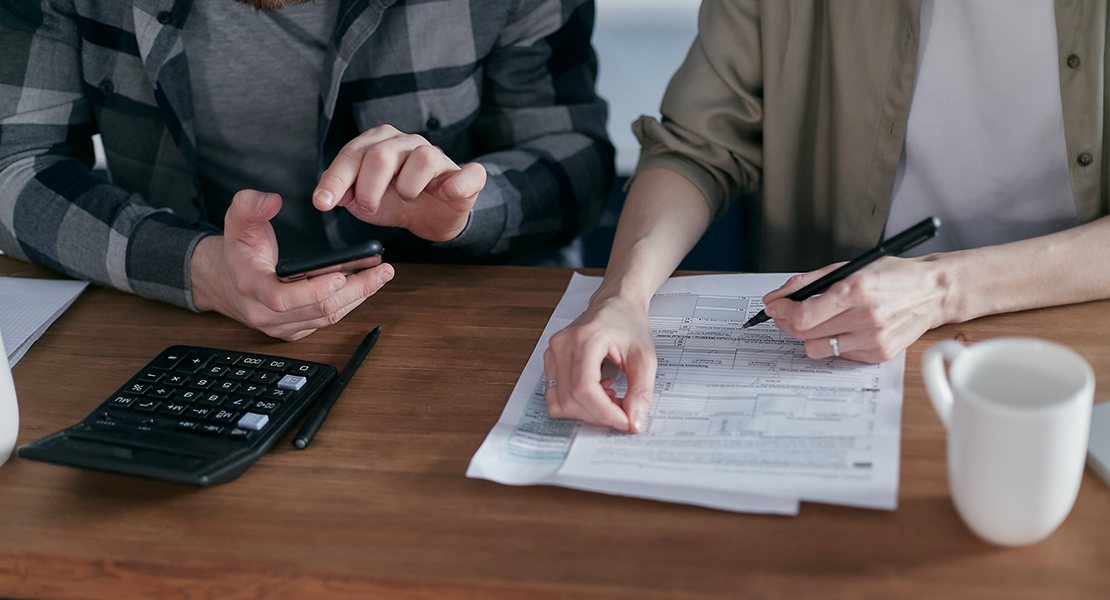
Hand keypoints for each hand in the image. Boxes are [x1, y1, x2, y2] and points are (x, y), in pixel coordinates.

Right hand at [191, 189, 393, 340]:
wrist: (226, 282)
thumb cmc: (237, 251)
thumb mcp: (236, 221)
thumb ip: (250, 205)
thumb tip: (272, 200)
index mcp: (251, 288)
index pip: (282, 298)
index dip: (313, 290)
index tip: (341, 275)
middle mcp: (266, 313)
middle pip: (317, 310)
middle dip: (354, 291)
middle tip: (381, 271)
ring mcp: (282, 326)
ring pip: (327, 318)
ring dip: (358, 297)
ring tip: (381, 275)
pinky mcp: (295, 330)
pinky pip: (327, 321)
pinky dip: (349, 303)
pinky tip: (367, 285)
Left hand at [312, 124, 485, 241]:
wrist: (432, 217)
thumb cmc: (397, 202)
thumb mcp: (363, 201)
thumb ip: (344, 193)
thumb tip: (329, 195)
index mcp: (380, 142)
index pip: (353, 153)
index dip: (336, 179)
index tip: (322, 202)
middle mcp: (409, 143)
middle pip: (382, 155)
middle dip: (368, 189)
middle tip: (368, 207)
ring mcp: (439, 157)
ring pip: (423, 158)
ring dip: (407, 187)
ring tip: (406, 198)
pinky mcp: (466, 177)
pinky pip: (468, 174)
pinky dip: (456, 185)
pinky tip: (444, 194)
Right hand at [543, 296, 656, 432]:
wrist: (616, 303)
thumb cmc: (628, 323)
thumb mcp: (645, 357)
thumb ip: (641, 391)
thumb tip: (633, 423)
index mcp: (586, 338)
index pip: (585, 389)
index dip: (605, 413)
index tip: (625, 421)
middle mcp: (562, 345)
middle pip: (570, 399)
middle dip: (598, 415)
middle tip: (621, 410)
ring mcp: (552, 352)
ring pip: (559, 402)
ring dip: (586, 411)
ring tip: (609, 396)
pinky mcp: (550, 360)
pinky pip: (555, 395)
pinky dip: (577, 403)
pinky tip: (597, 390)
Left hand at [761, 256, 954, 362]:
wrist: (932, 292)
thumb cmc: (891, 276)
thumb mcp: (849, 267)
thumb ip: (808, 281)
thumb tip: (776, 296)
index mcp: (856, 290)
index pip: (803, 315)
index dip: (781, 312)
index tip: (774, 306)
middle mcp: (866, 317)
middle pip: (805, 333)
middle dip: (787, 322)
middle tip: (785, 313)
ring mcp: (874, 339)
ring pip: (817, 348)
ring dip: (809, 335)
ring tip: (816, 321)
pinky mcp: (879, 353)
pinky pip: (839, 355)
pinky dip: (833, 342)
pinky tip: (844, 328)